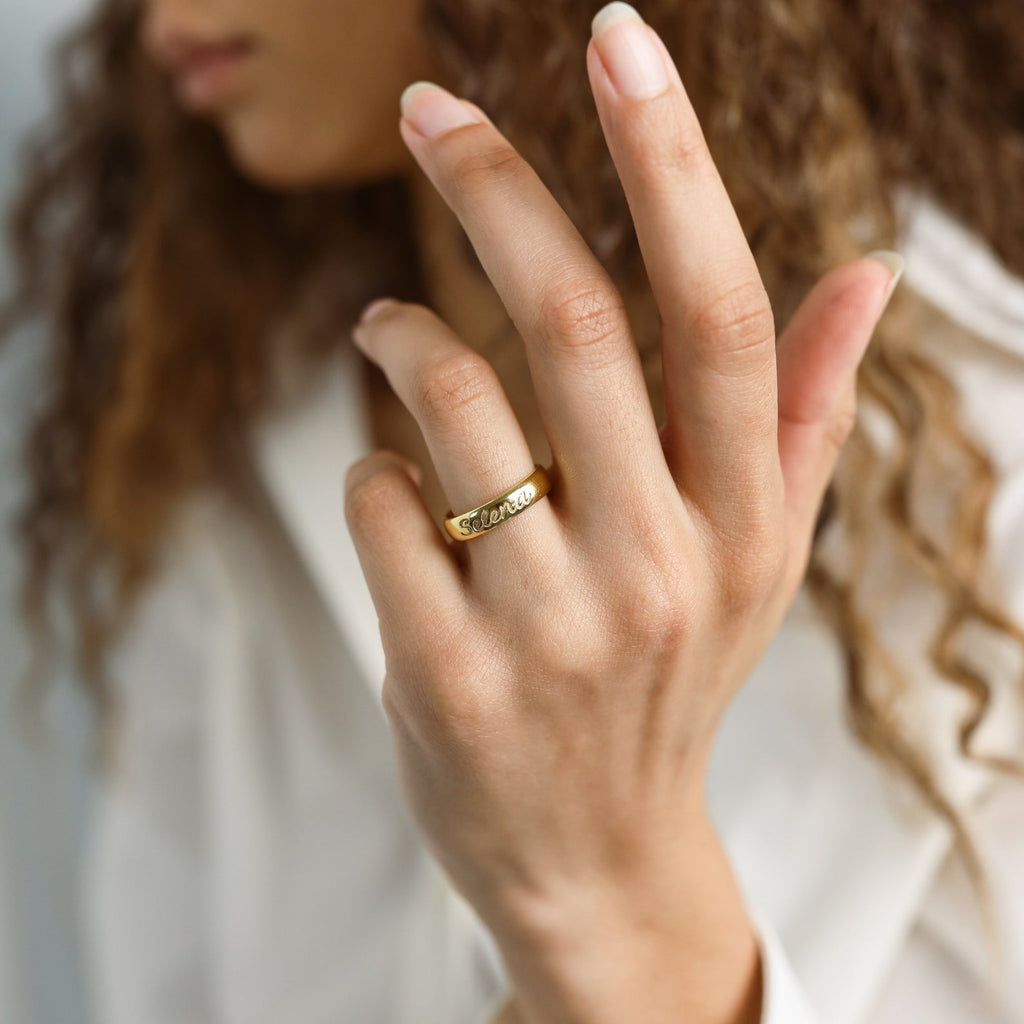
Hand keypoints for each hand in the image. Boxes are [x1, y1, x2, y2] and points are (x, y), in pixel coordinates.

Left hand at [345, 5, 899, 1022]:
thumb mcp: (759, 564)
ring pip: (450, 406)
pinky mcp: (452, 677)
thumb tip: (869, 270)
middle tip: (434, 113)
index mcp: (741, 525)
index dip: (670, 167)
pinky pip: (379, 505)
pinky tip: (392, 491)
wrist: (597, 857)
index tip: (622, 47)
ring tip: (388, 329)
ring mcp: (553, 629)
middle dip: (492, 190)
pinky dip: (368, 468)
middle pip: (571, 325)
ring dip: (401, 339)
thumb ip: (803, 417)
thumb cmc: (672, 684)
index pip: (721, 315)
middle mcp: (660, 567)